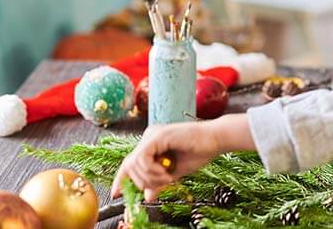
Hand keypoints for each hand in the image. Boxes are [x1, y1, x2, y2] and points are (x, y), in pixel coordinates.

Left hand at [110, 114, 253, 201]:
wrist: (216, 140)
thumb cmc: (199, 152)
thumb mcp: (175, 173)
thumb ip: (159, 182)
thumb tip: (147, 197)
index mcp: (152, 144)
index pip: (129, 163)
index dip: (121, 179)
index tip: (116, 194)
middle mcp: (148, 137)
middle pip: (129, 165)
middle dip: (142, 182)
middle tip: (161, 184)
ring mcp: (151, 135)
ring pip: (134, 164)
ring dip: (150, 178)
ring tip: (167, 178)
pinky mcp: (157, 136)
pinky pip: (142, 159)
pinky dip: (152, 171)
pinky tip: (166, 173)